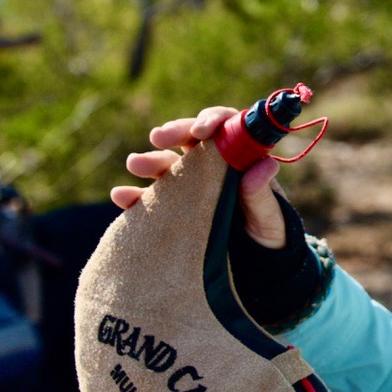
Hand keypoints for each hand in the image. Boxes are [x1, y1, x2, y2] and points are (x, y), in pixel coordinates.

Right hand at [115, 106, 288, 248]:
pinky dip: (133, 197)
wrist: (258, 270)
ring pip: (168, 165)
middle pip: (192, 140)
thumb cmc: (270, 237)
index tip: (200, 131)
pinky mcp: (174, 212)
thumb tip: (266, 164)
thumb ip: (263, 195)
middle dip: (174, 133)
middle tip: (158, 136)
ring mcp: (192, 189)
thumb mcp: (270, 218)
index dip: (212, 121)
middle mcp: (215, 169)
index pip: (228, 128)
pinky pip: (150, 201)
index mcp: (242, 161)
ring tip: (135, 164)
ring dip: (150, 161)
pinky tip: (121, 197)